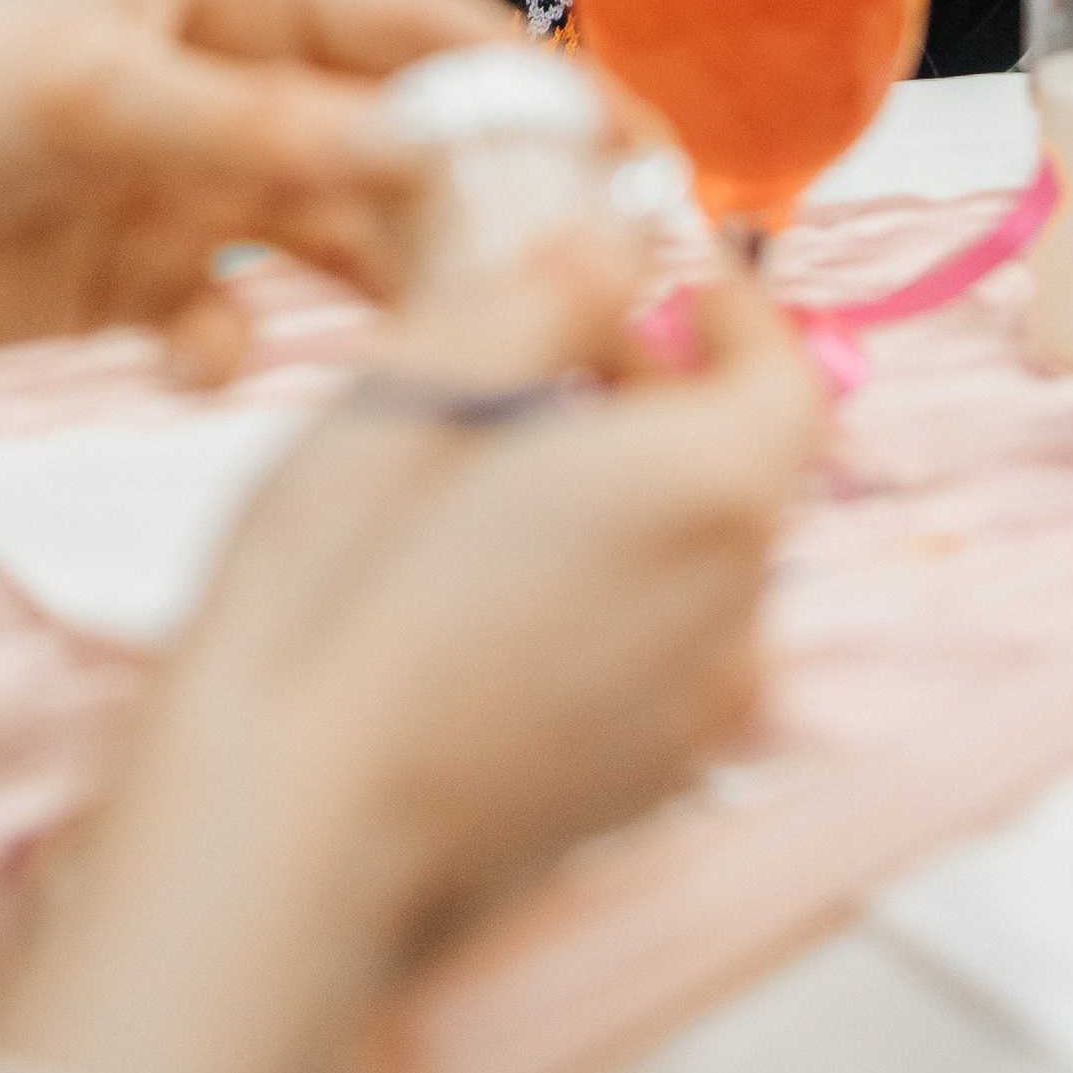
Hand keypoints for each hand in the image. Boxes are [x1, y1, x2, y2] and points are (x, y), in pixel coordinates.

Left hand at [0, 0, 519, 532]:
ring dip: (373, 293)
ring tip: (429, 357)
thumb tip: (431, 157)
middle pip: (398, 138)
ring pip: (333, 237)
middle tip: (557, 293)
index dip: (531, 86)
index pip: (423, 24)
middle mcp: (224, 66)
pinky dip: (234, 352)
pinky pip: (236, 321)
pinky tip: (197, 364)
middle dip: (469, 209)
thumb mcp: (93, 99)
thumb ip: (265, 131)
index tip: (630, 162)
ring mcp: (183, 175)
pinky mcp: (133, 277)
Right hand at [0, 245, 818, 1072]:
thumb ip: (538, 298)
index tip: (667, 271)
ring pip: (704, 559)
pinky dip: (619, 581)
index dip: (734, 311)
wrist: (284, 821)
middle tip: (555, 344)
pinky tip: (500, 571)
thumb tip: (606, 250)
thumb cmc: (336, 595)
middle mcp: (731, 610)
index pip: (787, 376)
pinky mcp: (644, 780)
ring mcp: (694, 713)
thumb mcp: (417, 383)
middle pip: (745, 468)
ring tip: (511, 456)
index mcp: (699, 491)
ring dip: (642, 487)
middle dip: (670, 389)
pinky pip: (667, 646)